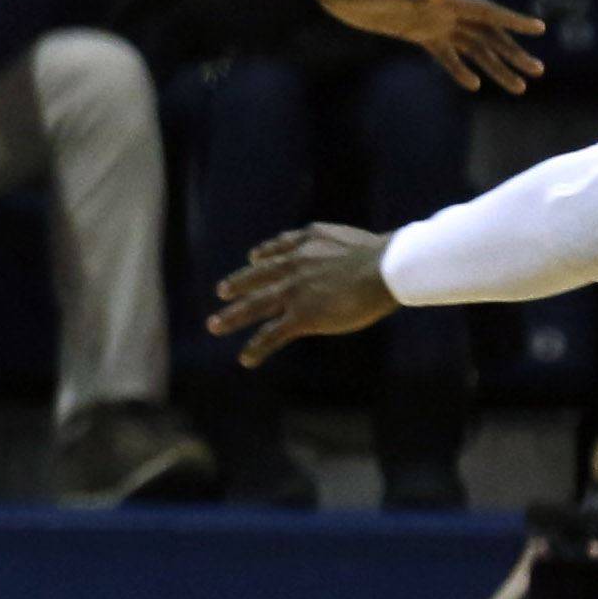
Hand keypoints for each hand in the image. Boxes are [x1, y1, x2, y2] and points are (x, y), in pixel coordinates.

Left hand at [210, 220, 398, 364]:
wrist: (383, 268)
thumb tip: (347, 247)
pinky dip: (257, 348)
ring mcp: (294, 292)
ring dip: (232, 317)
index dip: (263, 255)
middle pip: (258, 278)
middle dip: (238, 285)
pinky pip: (272, 335)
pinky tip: (246, 359)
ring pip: (254, 307)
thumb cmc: (381, 255)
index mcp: (306, 245)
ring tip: (214, 326)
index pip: (278, 250)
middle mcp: (293, 267)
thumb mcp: (348, 238)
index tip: (253, 258)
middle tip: (222, 292)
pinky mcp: (302, 317)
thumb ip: (335, 242)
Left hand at [303, 0, 543, 91]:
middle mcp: (444, 12)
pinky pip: (445, 54)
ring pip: (472, 48)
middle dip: (513, 53)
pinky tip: (473, 84)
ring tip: (517, 88)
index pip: (487, 12)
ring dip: (495, 66)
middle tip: (537, 72)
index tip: (538, 30)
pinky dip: (459, 69)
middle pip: (488, 35)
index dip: (513, 22)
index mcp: (445, 1)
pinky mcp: (416, 33)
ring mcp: (432, 23)